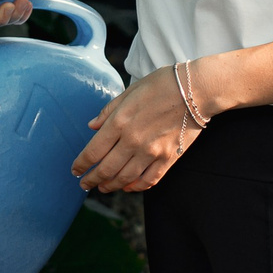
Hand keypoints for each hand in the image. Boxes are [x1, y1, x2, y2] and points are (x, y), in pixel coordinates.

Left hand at [71, 68, 195, 193]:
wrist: (196, 90)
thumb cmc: (162, 84)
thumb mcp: (130, 91)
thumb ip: (109, 111)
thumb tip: (92, 126)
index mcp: (120, 122)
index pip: (93, 151)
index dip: (81, 164)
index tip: (76, 170)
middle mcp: (132, 141)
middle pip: (106, 169)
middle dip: (92, 179)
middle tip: (85, 184)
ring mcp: (151, 152)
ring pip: (125, 178)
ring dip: (111, 185)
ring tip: (103, 187)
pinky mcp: (168, 158)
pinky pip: (149, 180)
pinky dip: (136, 187)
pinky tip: (128, 187)